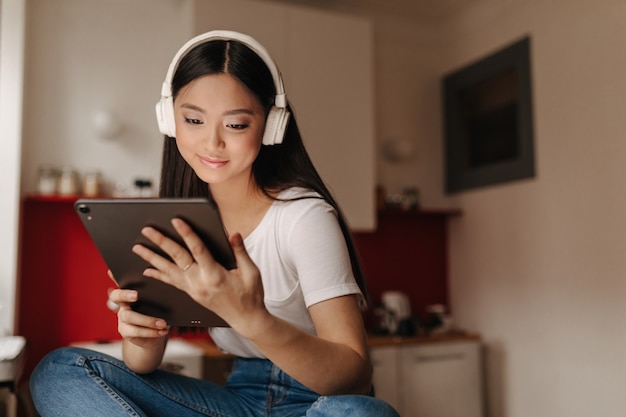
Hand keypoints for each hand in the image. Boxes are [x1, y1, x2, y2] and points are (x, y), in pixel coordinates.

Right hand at [106, 270, 168, 348]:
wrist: (154, 334)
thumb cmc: (158, 311)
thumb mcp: (159, 299)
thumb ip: (158, 290)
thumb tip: (167, 279)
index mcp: (130, 292)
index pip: (120, 280)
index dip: (115, 277)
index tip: (113, 272)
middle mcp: (122, 303)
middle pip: (117, 297)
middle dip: (125, 294)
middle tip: (136, 295)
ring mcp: (122, 318)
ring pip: (129, 316)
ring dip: (148, 320)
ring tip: (163, 323)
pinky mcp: (125, 331)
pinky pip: (136, 331)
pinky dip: (151, 331)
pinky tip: (163, 330)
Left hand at [131, 218, 268, 334]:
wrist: (246, 319)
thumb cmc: (251, 295)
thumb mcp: (251, 272)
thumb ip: (240, 252)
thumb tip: (233, 234)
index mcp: (215, 275)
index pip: (197, 250)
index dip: (187, 234)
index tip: (176, 220)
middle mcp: (200, 283)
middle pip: (177, 258)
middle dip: (161, 242)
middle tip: (147, 230)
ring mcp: (193, 290)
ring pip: (168, 271)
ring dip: (152, 258)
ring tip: (137, 248)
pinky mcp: (191, 294)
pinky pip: (171, 283)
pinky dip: (158, 275)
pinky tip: (147, 270)